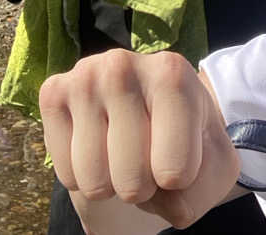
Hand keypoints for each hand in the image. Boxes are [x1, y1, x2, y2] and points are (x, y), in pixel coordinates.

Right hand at [40, 50, 240, 231]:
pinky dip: (82, 175)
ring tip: (122, 151)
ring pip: (94, 180)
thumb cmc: (186, 138)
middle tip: (146, 156)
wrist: (151, 109)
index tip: (179, 155)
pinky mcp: (53, 91)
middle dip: (143, 185)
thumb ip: (200, 190)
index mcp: (172, 74)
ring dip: (111, 182)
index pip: (175, 172)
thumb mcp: (213, 165)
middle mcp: (123, 65)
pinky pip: (66, 173)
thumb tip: (166, 201)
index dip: (178, 181)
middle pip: (132, 180)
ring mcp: (84, 76)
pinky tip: (97, 144)